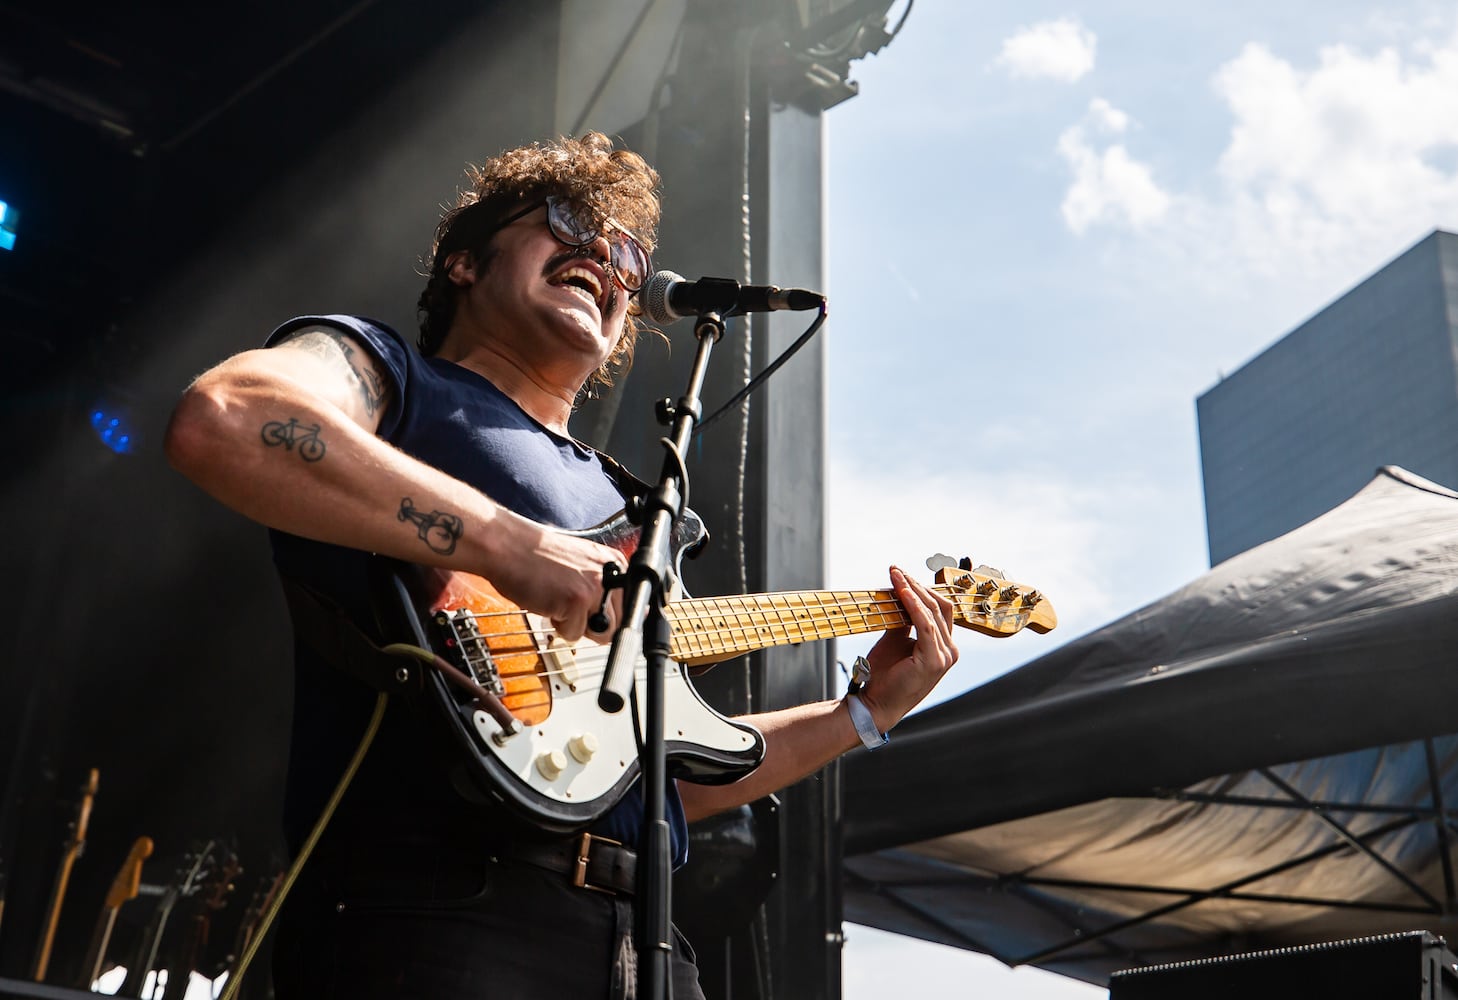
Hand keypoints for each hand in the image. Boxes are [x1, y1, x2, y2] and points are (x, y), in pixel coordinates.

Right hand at [486, 515, 625, 643]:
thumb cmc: (536, 556)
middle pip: (617, 625)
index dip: (611, 619)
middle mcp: (610, 574)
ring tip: (557, 600)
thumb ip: (602, 587)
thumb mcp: (581, 566)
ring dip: (575, 626)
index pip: (632, 608)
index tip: (595, 616)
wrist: (507, 546)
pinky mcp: (576, 601)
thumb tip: (617, 620)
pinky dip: (557, 625)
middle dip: (592, 625)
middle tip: (569, 606)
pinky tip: (548, 601)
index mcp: (615, 563)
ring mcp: (595, 588)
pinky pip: (573, 634)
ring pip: (598, 634)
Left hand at [855, 566, 958, 731]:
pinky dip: (914, 607)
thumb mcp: (895, 640)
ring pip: (932, 613)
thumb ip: (902, 619)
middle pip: (939, 607)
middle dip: (916, 585)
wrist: (875, 704)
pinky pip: (926, 626)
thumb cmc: (885, 675)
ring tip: (895, 575)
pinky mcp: (934, 661)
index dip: (921, 589)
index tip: (900, 574)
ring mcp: (945, 657)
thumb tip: (899, 593)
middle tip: (895, 570)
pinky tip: (902, 592)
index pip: (939, 609)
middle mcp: (949, 650)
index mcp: (943, 646)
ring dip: (912, 591)